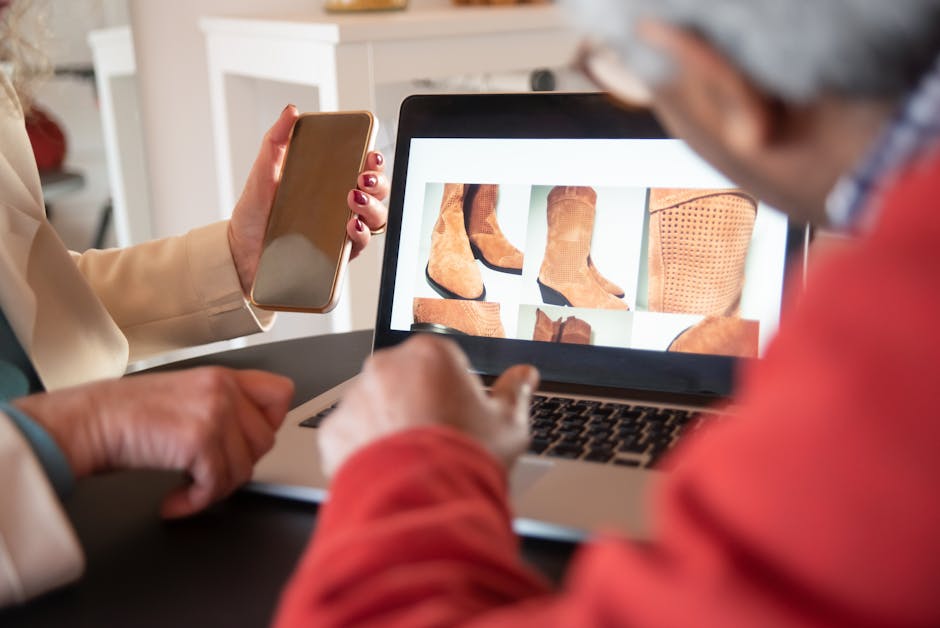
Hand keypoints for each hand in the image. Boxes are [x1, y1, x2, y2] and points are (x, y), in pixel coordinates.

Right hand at [14, 367, 293, 518]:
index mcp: (223, 377)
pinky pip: (217, 486)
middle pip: (265, 441)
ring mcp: (215, 413)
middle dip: (238, 464)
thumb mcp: (186, 395)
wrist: (89, 421)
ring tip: (187, 485)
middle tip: (207, 470)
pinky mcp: (200, 441)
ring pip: (244, 469)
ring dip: (215, 487)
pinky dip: (195, 503)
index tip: (245, 441)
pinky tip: (174, 501)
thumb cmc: (128, 415)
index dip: (270, 423)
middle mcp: (224, 390)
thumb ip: (222, 406)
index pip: (281, 393)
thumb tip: (250, 439)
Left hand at [228, 105, 390, 295]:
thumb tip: (290, 111)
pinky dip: (360, 234)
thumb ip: (276, 140)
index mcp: (328, 184)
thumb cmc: (255, 214)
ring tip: (354, 198)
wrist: (239, 252)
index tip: (371, 154)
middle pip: (376, 193)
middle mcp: (339, 206)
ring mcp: (340, 231)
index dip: (374, 161)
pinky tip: (350, 225)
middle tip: (362, 177)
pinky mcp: (336, 256)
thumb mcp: (263, 171)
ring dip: (373, 206)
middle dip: (378, 182)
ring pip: (375, 218)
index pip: (362, 169)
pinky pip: (360, 245)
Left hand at [318, 335, 538, 477]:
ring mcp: (356, 397)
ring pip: (374, 407)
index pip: (442, 361)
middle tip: (438, 441)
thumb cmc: (466, 460)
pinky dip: (364, 451)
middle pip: (405, 381)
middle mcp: (387, 367)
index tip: (460, 416)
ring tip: (413, 462)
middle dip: (417, 405)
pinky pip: (350, 436)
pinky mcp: (334, 429)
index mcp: (430, 354)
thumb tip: (525, 375)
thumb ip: (516, 392)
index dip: (455, 392)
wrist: (423, 504)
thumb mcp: (508, 425)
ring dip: (388, 426)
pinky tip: (389, 471)